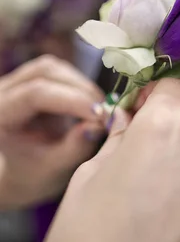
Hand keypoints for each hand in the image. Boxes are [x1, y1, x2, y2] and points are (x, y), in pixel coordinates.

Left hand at [0, 55, 104, 208]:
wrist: (24, 171)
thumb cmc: (36, 174)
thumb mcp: (55, 169)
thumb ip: (75, 147)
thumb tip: (99, 122)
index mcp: (0, 115)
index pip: (34, 94)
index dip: (71, 100)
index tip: (100, 115)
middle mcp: (3, 91)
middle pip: (45, 72)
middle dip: (80, 89)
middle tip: (106, 111)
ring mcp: (16, 81)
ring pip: (55, 67)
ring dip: (82, 85)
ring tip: (100, 110)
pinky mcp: (32, 77)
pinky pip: (60, 72)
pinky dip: (80, 86)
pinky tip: (92, 105)